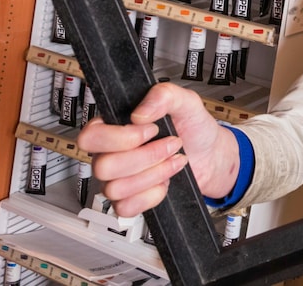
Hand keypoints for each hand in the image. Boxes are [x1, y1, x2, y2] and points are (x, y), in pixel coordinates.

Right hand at [78, 82, 239, 216]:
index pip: (90, 137)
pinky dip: (151, 196)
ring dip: (154, 175)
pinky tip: (164, 182)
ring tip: (173, 161)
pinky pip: (125, 207)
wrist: (211, 156)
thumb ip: (164, 95)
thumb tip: (140, 113)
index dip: (120, 138)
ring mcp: (118, 178)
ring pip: (115, 189)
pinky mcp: (130, 199)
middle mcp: (110, 153)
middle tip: (171, 145)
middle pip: (103, 167)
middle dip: (146, 157)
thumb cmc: (194, 129)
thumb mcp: (186, 102)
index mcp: (114, 126)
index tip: (151, 129)